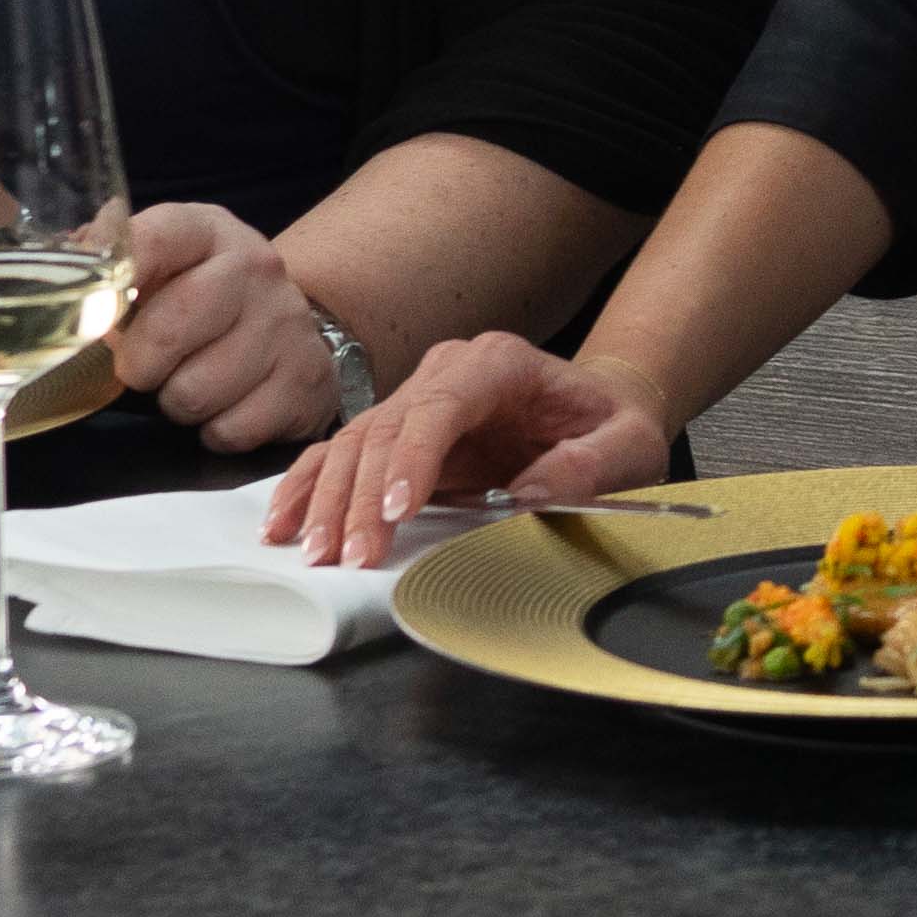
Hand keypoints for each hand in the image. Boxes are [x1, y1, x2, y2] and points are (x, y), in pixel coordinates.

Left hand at [110, 199, 345, 455]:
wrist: (284, 325)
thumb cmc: (200, 299)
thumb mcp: (160, 266)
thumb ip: (109, 265)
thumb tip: (66, 271)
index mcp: (208, 232)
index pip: (155, 239)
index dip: (115, 280)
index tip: (95, 317)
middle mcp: (255, 268)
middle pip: (172, 328)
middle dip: (142, 365)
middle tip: (142, 370)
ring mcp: (288, 324)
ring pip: (197, 392)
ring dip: (178, 403)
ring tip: (189, 385)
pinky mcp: (307, 381)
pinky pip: (232, 429)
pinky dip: (216, 431)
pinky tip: (224, 408)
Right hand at [262, 332, 670, 562]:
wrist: (598, 410)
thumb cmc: (611, 425)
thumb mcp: (629, 446)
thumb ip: (589, 464)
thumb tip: (534, 492)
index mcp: (499, 363)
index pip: (442, 405)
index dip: (412, 457)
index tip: (397, 509)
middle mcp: (448, 372)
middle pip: (387, 428)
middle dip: (362, 495)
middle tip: (350, 554)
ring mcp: (418, 399)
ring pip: (355, 442)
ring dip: (329, 498)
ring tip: (314, 550)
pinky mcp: (401, 433)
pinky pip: (345, 454)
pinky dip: (313, 486)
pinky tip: (287, 520)